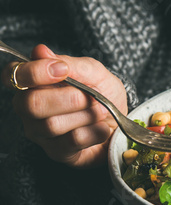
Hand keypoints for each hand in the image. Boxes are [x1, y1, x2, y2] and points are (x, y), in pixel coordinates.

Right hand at [2, 44, 127, 167]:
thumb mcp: (94, 73)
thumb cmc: (104, 94)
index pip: (14, 75)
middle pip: (31, 104)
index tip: (63, 70)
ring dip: (86, 115)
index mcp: (32, 84)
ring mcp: (41, 134)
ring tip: (100, 111)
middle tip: (91, 97)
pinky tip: (102, 129)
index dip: (35, 72)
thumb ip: (70, 64)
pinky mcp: (58, 153)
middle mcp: (29, 110)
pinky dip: (94, 132)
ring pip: (52, 125)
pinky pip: (72, 141)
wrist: (123, 121)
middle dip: (68, 98)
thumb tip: (40, 51)